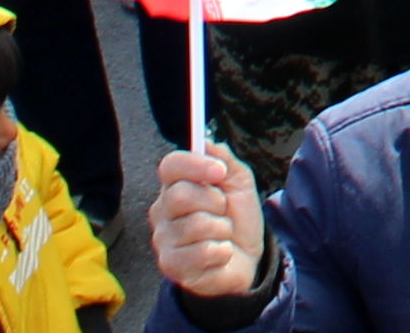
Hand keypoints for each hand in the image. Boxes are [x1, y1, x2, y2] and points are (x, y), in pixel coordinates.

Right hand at [150, 147, 263, 298]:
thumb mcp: (239, 183)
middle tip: (223, 211)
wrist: (247, 259)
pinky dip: (222, 251)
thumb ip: (224, 159)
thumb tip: (207, 143)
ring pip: (196, 225)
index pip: (170, 166)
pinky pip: (202, 252)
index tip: (220, 171)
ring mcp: (163, 240)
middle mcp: (162, 211)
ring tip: (222, 235)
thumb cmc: (237, 218)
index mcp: (175, 185)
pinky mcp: (171, 266)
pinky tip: (220, 254)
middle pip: (180, 195)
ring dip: (222, 229)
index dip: (195, 165)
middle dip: (215, 202)